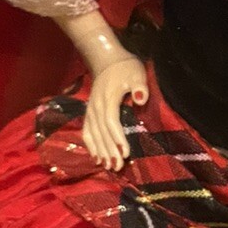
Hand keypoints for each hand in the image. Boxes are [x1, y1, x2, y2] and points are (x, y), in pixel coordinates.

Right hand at [82, 56, 147, 170]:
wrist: (107, 61)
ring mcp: (90, 110)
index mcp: (108, 98)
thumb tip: (141, 99)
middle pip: (102, 132)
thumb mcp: (137, 73)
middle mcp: (96, 106)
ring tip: (109, 167)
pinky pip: (87, 131)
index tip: (126, 153)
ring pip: (93, 134)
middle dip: (109, 150)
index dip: (118, 138)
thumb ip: (140, 86)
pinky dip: (91, 145)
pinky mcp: (89, 112)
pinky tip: (97, 158)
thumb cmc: (126, 68)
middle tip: (118, 167)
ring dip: (100, 151)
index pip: (112, 121)